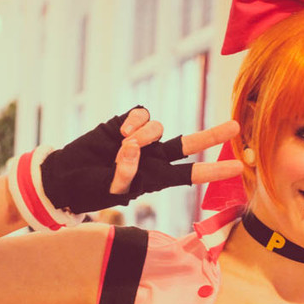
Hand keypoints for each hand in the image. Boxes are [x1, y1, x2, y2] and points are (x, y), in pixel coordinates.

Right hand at [40, 107, 241, 213]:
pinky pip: (142, 113)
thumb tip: (132, 149)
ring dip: (145, 135)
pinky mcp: (127, 122)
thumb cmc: (89, 189)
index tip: (237, 167)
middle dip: (212, 136)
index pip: (191, 175)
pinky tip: (120, 132)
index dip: (214, 171)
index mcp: (156, 178)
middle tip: (235, 127)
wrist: (66, 174)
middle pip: (190, 145)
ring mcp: (142, 138)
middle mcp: (154, 157)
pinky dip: (134, 121)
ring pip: (160, 128)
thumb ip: (123, 174)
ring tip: (124, 145)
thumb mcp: (108, 190)